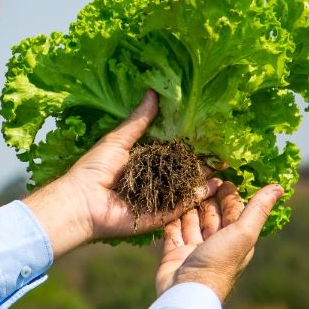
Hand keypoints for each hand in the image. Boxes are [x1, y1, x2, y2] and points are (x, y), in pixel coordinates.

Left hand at [23, 90, 218, 257]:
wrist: (82, 201)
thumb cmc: (94, 169)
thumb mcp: (118, 140)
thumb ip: (138, 121)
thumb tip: (152, 92)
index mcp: (143, 162)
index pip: (170, 153)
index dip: (188, 145)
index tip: (208, 136)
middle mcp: (152, 181)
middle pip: (182, 171)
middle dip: (202, 163)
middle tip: (224, 153)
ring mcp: (157, 200)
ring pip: (186, 188)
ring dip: (205, 179)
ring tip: (226, 167)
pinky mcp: (159, 216)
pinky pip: (181, 206)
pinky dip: (197, 197)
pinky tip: (215, 186)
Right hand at [154, 181, 282, 301]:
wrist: (187, 291)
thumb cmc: (219, 262)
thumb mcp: (243, 233)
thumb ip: (258, 209)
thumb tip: (280, 187)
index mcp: (235, 239)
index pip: (234, 211)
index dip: (229, 194)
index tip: (222, 175)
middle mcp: (216, 243)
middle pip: (211, 214)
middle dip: (206, 197)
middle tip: (199, 176)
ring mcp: (194, 248)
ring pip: (191, 220)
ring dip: (188, 205)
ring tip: (182, 185)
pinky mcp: (174, 253)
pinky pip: (172, 231)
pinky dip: (170, 218)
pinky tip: (168, 203)